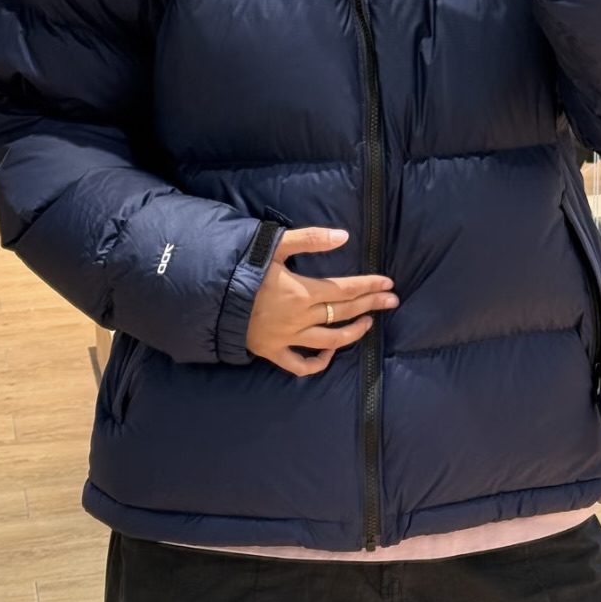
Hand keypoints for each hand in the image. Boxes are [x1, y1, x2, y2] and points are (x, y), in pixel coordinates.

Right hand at [245, 227, 398, 377]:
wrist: (209, 297)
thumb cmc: (242, 268)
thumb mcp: (274, 246)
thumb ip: (310, 239)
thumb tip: (344, 236)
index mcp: (303, 292)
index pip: (345, 290)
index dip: (369, 286)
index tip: (388, 284)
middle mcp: (300, 319)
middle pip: (343, 313)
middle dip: (371, 305)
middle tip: (391, 300)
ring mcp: (287, 339)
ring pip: (329, 342)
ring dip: (353, 333)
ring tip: (369, 324)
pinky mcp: (273, 352)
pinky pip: (300, 365)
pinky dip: (318, 363)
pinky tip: (330, 354)